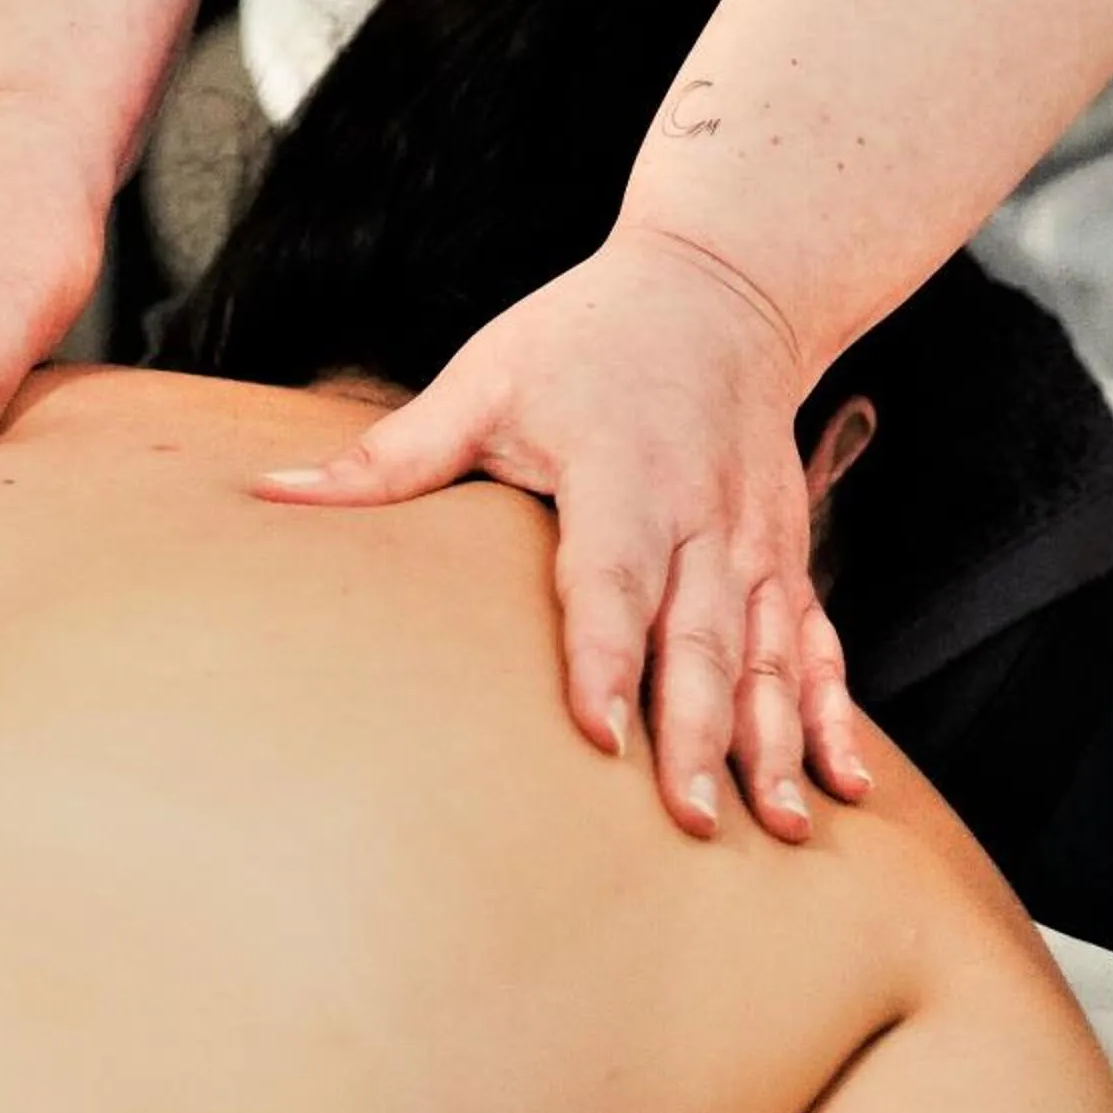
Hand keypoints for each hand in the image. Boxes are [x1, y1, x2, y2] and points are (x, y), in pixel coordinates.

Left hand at [256, 227, 874, 841]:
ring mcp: (756, 540)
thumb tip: (270, 496)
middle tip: (687, 821)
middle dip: (700, 734)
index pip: (613, 578)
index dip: (606, 657)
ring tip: (773, 825)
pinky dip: (833, 713)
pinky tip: (842, 785)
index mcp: (624, 472)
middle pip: (700, 636)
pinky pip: (816, 644)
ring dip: (774, 742)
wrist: (723, 287)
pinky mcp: (788, 555)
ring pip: (769, 653)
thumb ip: (389, 457)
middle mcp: (704, 513)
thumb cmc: (586, 335)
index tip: (598, 735)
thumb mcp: (485, 379)